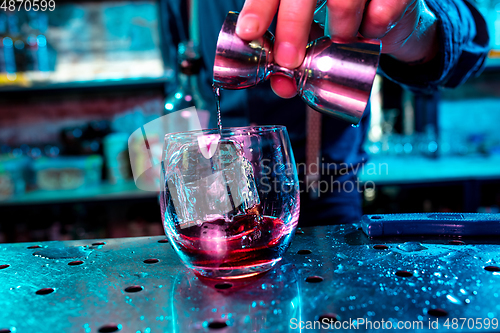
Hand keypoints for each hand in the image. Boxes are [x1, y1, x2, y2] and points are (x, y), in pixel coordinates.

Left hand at [235, 0, 437, 97]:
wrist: (391, 9)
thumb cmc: (341, 18)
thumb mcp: (311, 33)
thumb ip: (293, 55)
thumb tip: (282, 85)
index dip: (259, 8)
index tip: (249, 32)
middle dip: (292, 28)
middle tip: (290, 61)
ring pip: (343, 3)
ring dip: (340, 33)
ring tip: (341, 40)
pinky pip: (380, 13)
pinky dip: (372, 30)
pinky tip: (370, 31)